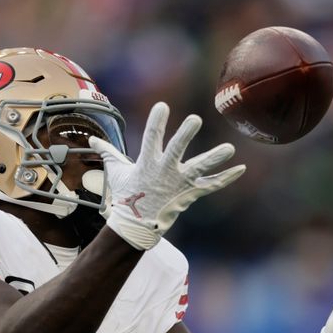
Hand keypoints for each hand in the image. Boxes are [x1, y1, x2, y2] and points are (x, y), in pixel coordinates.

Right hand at [88, 102, 244, 249]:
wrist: (137, 226)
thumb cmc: (128, 196)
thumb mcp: (116, 173)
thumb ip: (108, 153)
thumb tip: (92, 141)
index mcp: (147, 163)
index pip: (150, 138)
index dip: (156, 122)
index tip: (162, 106)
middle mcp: (164, 172)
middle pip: (176, 151)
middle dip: (185, 135)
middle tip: (195, 119)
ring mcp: (179, 183)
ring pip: (199, 169)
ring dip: (215, 159)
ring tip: (229, 148)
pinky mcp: (190, 194)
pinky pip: (211, 186)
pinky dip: (226, 178)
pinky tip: (240, 169)